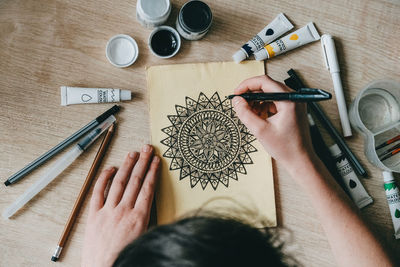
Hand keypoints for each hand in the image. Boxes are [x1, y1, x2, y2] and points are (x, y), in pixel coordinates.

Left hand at [81, 145, 159, 266]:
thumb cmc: (126, 256)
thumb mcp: (145, 237)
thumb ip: (147, 219)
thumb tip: (150, 203)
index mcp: (139, 217)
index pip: (148, 187)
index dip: (152, 171)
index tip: (156, 160)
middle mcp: (124, 211)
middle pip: (135, 181)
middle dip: (142, 162)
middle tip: (147, 148)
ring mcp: (108, 211)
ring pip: (119, 182)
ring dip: (127, 166)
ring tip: (132, 153)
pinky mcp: (94, 215)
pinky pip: (98, 192)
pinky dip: (104, 179)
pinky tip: (110, 168)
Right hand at [232, 75, 314, 170]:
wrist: (300, 160)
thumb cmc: (286, 148)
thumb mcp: (260, 131)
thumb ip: (245, 113)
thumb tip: (236, 101)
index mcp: (289, 100)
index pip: (264, 82)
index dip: (247, 85)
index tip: (237, 93)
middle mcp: (294, 98)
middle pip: (267, 86)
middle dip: (251, 95)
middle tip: (240, 104)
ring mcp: (294, 102)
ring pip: (269, 93)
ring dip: (257, 101)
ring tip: (250, 114)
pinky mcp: (292, 108)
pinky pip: (274, 101)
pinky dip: (263, 106)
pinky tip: (259, 117)